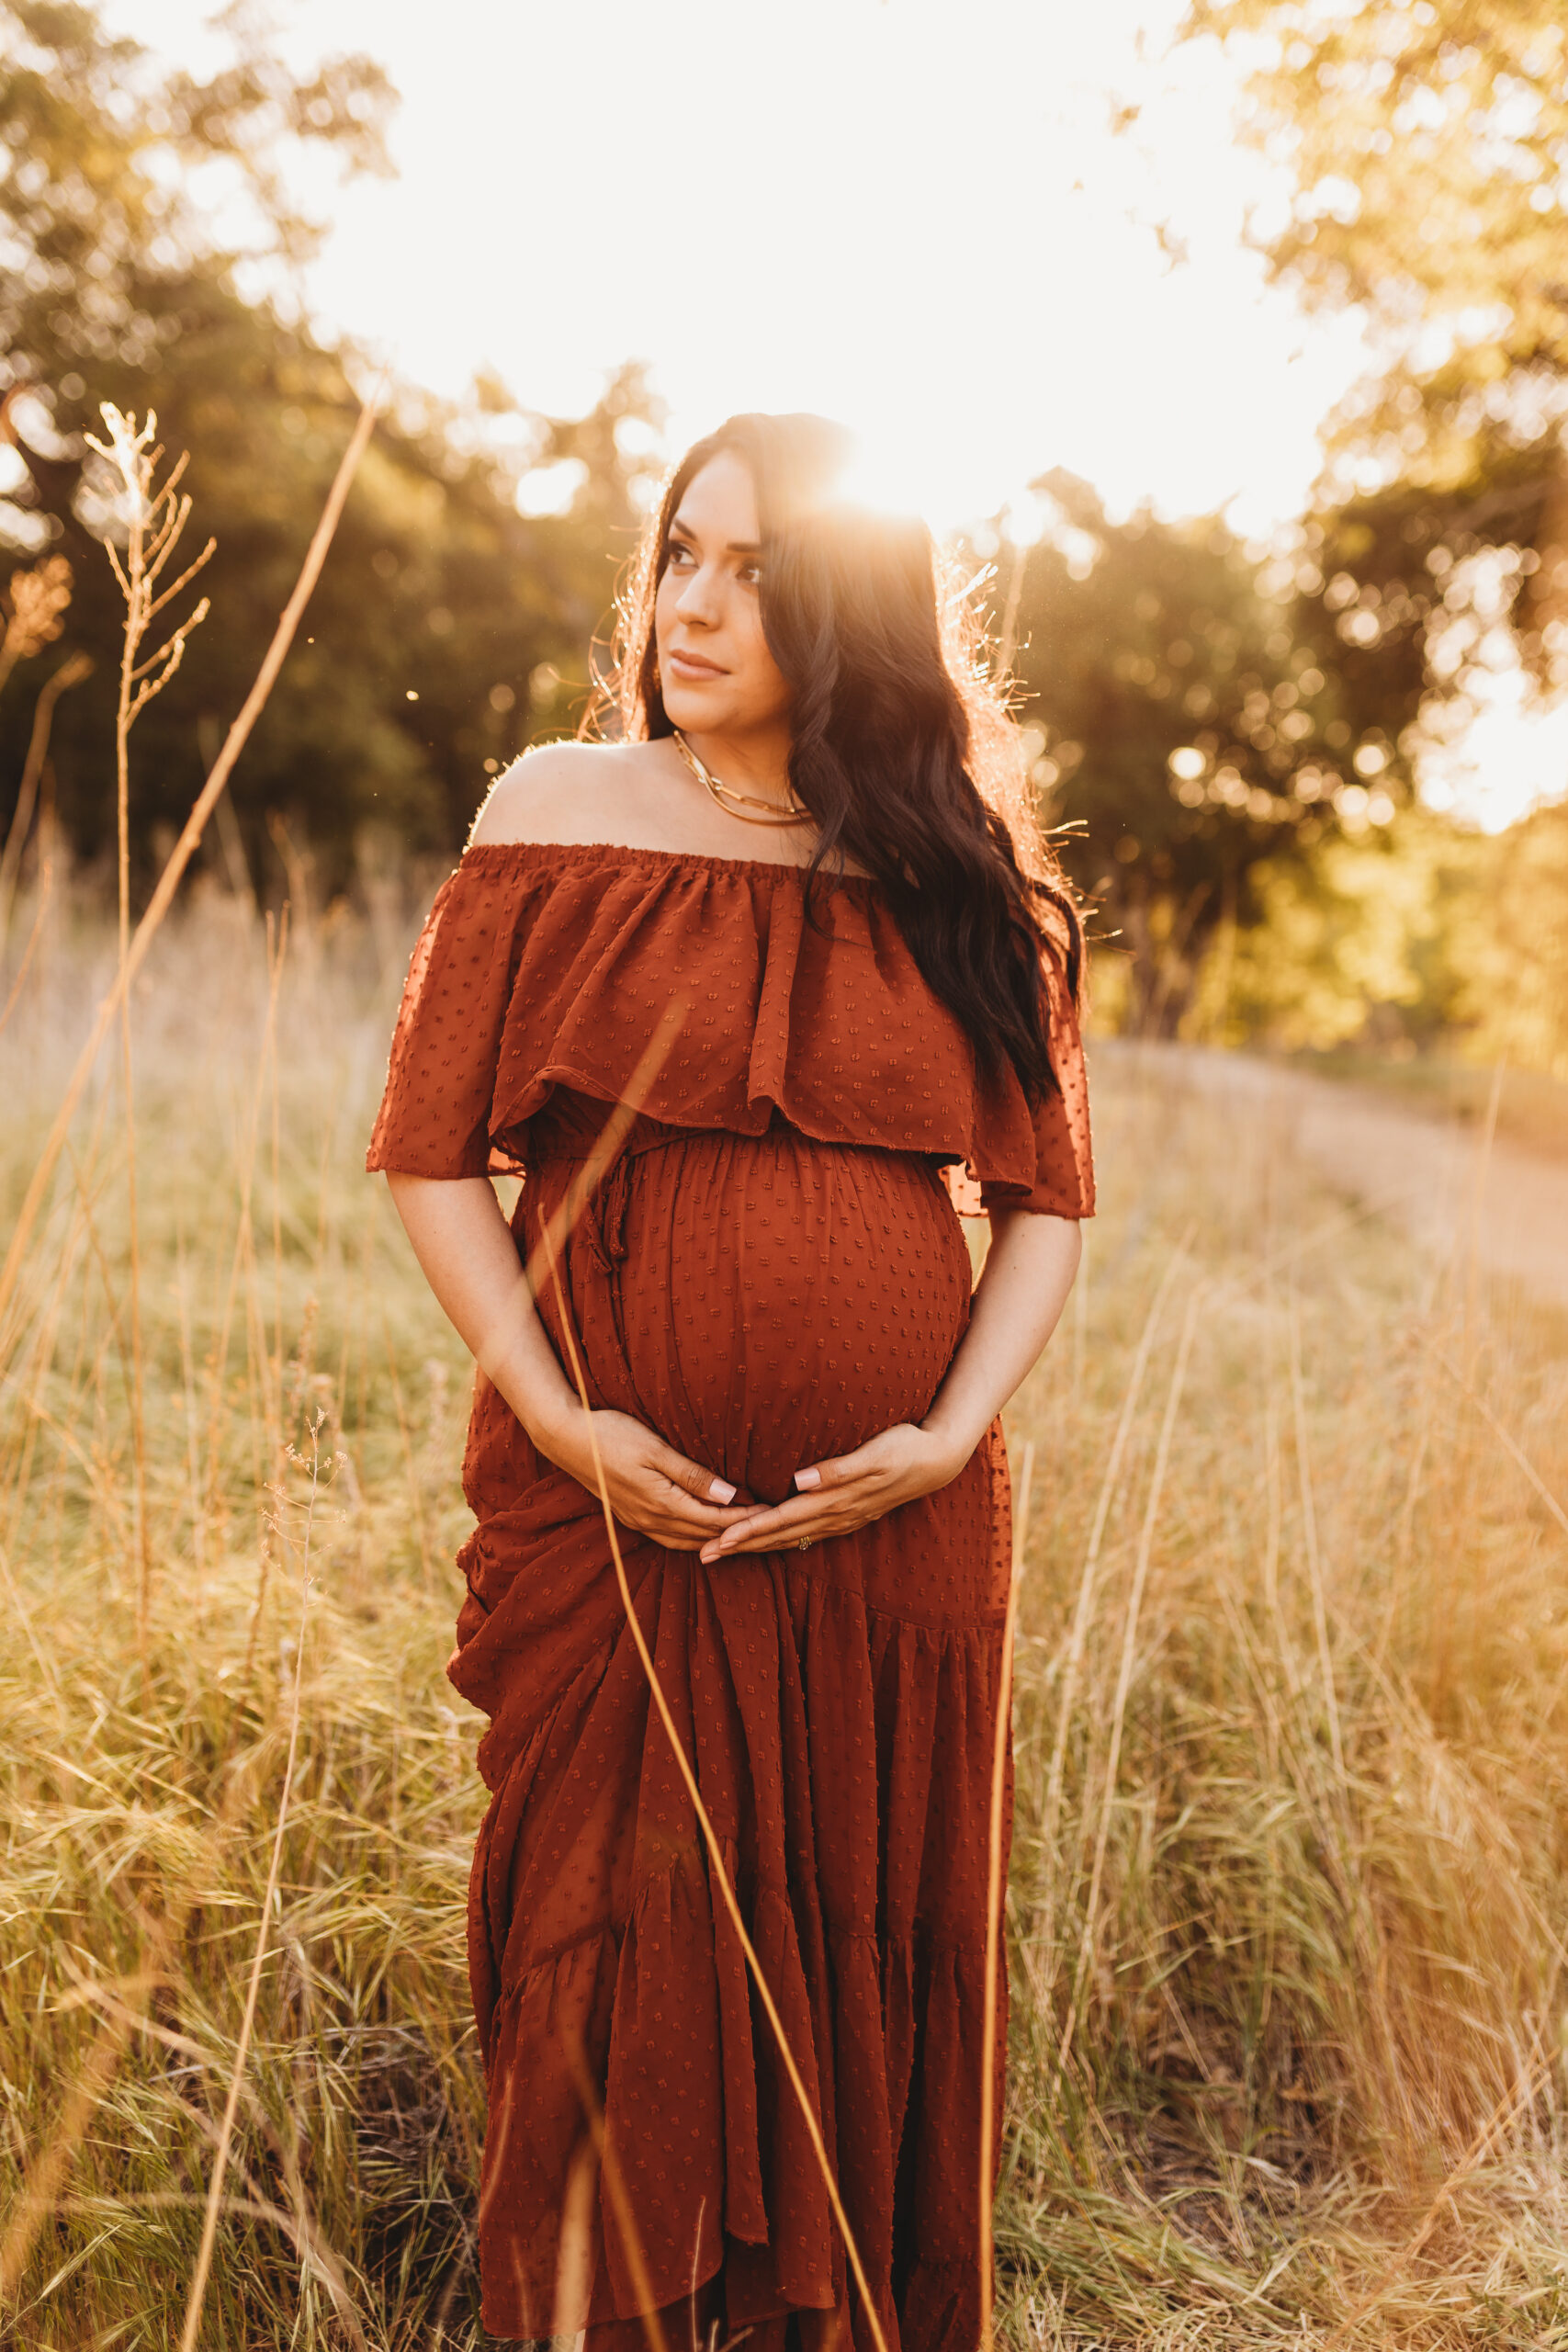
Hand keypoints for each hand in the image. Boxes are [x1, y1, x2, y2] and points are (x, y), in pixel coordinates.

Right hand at [545, 1407, 764, 1553]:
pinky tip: (701, 1532)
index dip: (744, 1518)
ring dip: (713, 1540)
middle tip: (765, 1527)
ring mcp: (638, 1521)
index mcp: (661, 1503)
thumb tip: (728, 1495)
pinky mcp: (630, 1517)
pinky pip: (668, 1537)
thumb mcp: (656, 1449)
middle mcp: (650, 1519)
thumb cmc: (612, 1435)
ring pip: (685, 1541)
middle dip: (734, 1533)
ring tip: (740, 1533)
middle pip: (703, 1536)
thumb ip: (693, 1475)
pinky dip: (691, 1538)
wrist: (567, 1439)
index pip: (713, 1519)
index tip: (770, 1512)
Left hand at [698, 1422, 967, 1562]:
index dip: (748, 1531)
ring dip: (757, 1546)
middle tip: (704, 1556)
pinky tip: (771, 1542)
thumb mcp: (874, 1454)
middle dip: (741, 1546)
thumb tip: (800, 1481)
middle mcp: (834, 1517)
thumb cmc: (904, 1448)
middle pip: (779, 1536)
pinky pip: (806, 1535)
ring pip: (791, 1539)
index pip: (782, 1521)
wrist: (938, 1459)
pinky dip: (782, 1540)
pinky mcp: (847, 1515)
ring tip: (726, 1552)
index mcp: (835, 1502)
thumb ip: (837, 1469)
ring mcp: (842, 1520)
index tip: (718, 1540)